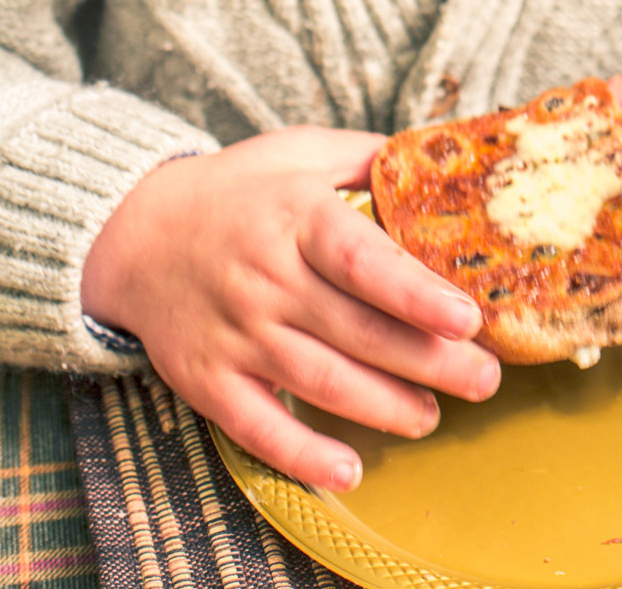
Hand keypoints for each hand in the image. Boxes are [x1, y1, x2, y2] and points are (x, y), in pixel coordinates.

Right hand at [81, 127, 500, 490]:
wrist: (136, 234)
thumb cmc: (236, 191)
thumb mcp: (298, 151)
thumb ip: (367, 156)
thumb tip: (439, 160)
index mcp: (296, 216)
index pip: (362, 260)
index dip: (417, 293)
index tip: (469, 318)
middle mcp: (268, 277)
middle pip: (360, 331)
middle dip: (431, 362)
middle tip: (485, 377)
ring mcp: (238, 333)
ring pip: (323, 382)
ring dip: (387, 407)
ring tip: (433, 416)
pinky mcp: (210, 380)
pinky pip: (259, 428)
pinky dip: (304, 456)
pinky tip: (350, 469)